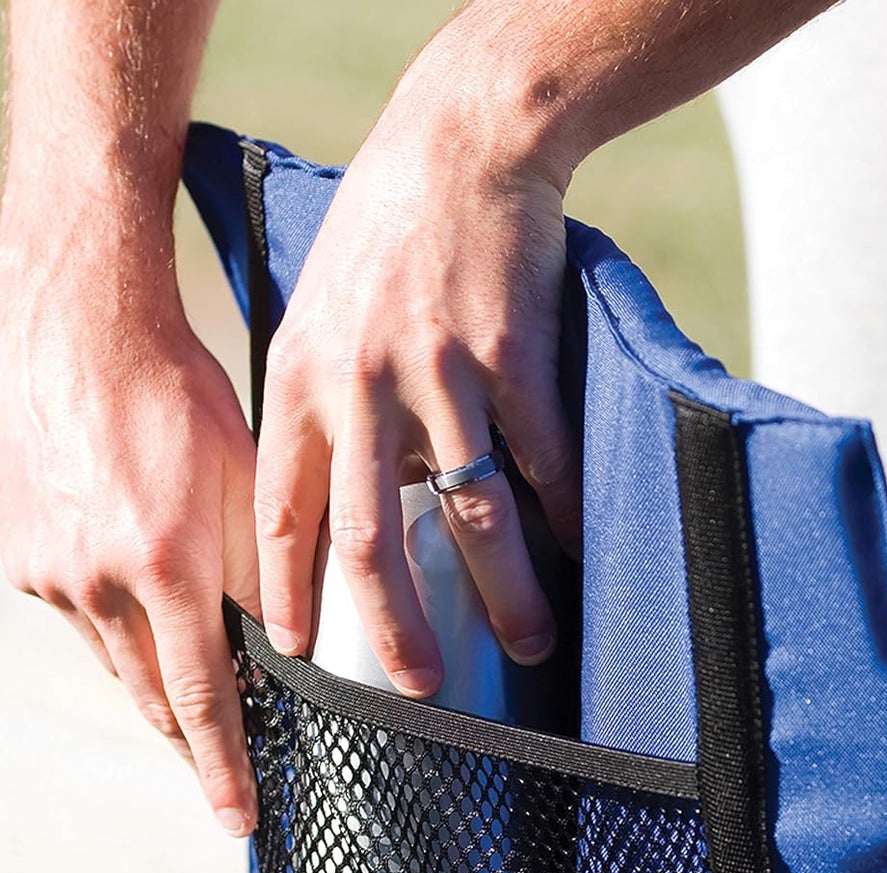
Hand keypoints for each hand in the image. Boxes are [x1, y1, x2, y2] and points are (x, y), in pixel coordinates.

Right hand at [0, 218, 261, 835]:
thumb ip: (265, 577)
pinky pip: (82, 619)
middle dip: (192, 743)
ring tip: (195, 701)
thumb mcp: (252, 491)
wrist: (80, 337)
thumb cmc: (180, 404)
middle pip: (152, 698)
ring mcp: (50, 574)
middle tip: (225, 776)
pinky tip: (142, 610)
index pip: (202, 700)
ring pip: (116, 661)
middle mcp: (97, 586)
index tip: (240, 819)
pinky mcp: (23, 557)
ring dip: (156, 684)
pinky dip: (118, 629)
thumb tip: (285, 646)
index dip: (223, 766)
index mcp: (164, 571)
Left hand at [255, 25, 581, 693]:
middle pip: (370, 541)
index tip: (294, 655)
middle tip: (421, 689)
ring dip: (505, 591)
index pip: (280, 513)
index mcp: (301, 383)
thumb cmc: (386, 243)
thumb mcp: (322, 322)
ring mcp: (440, 374)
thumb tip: (360, 518)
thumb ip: (328, 417)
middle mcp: (361, 387)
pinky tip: (582, 552)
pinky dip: (567, 514)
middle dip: (395, 630)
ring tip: (535, 642)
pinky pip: (544, 459)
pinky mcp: (513, 356)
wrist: (461, 145)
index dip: (284, 591)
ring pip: (471, 512)